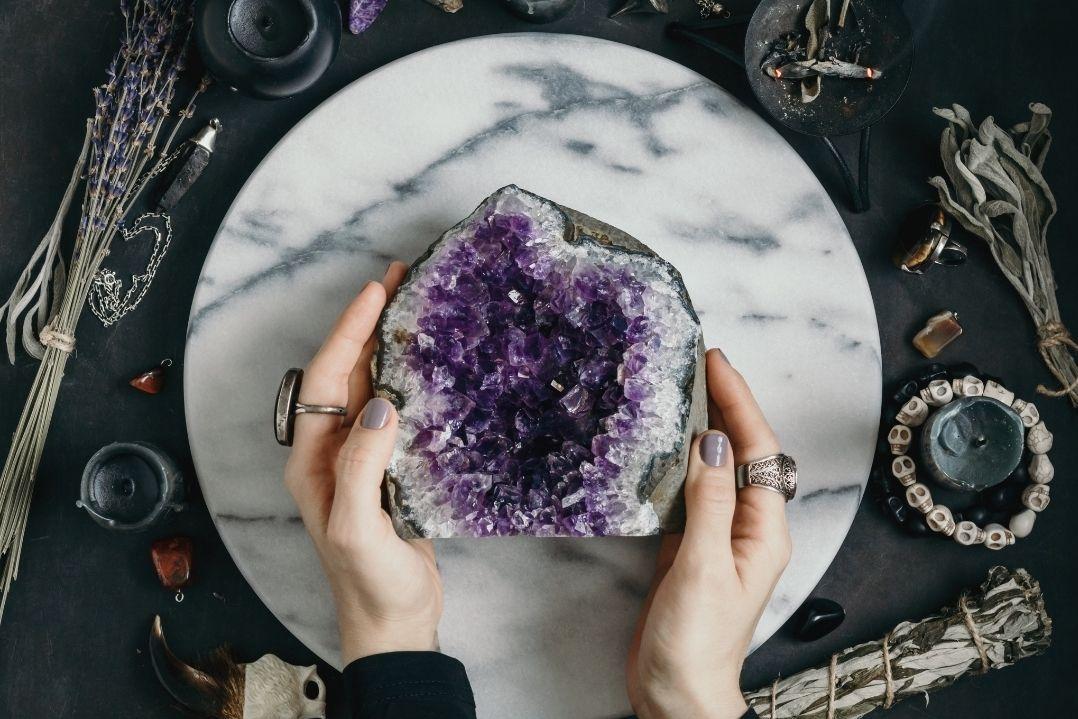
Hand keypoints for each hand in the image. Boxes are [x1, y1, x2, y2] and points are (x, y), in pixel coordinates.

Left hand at [285, 262, 442, 664]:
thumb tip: (381, 403)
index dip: (349, 331)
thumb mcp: (357, 524)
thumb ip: (362, 464)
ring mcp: (361, 456)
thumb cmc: (368, 580)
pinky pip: (394, 409)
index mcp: (313, 456)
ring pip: (369, 385)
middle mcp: (331, 449)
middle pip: (344, 371)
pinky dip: (407, 377)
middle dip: (366, 323)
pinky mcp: (390, 467)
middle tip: (397, 280)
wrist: (393, 619)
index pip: (325, 377)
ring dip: (386, 344)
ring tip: (411, 305)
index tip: (375, 291)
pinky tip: (428, 363)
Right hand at [627, 349, 790, 718]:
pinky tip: (668, 443)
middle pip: (744, 451)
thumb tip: (713, 442)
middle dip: (728, 404)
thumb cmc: (697, 641)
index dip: (739, 402)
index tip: (717, 364)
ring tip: (687, 388)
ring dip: (707, 426)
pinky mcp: (694, 544)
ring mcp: (721, 534)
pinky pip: (694, 488)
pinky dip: (683, 458)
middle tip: (702, 362)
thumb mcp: (705, 566)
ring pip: (718, 465)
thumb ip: (711, 502)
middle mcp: (748, 526)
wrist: (677, 692)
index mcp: (764, 530)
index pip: (758, 450)